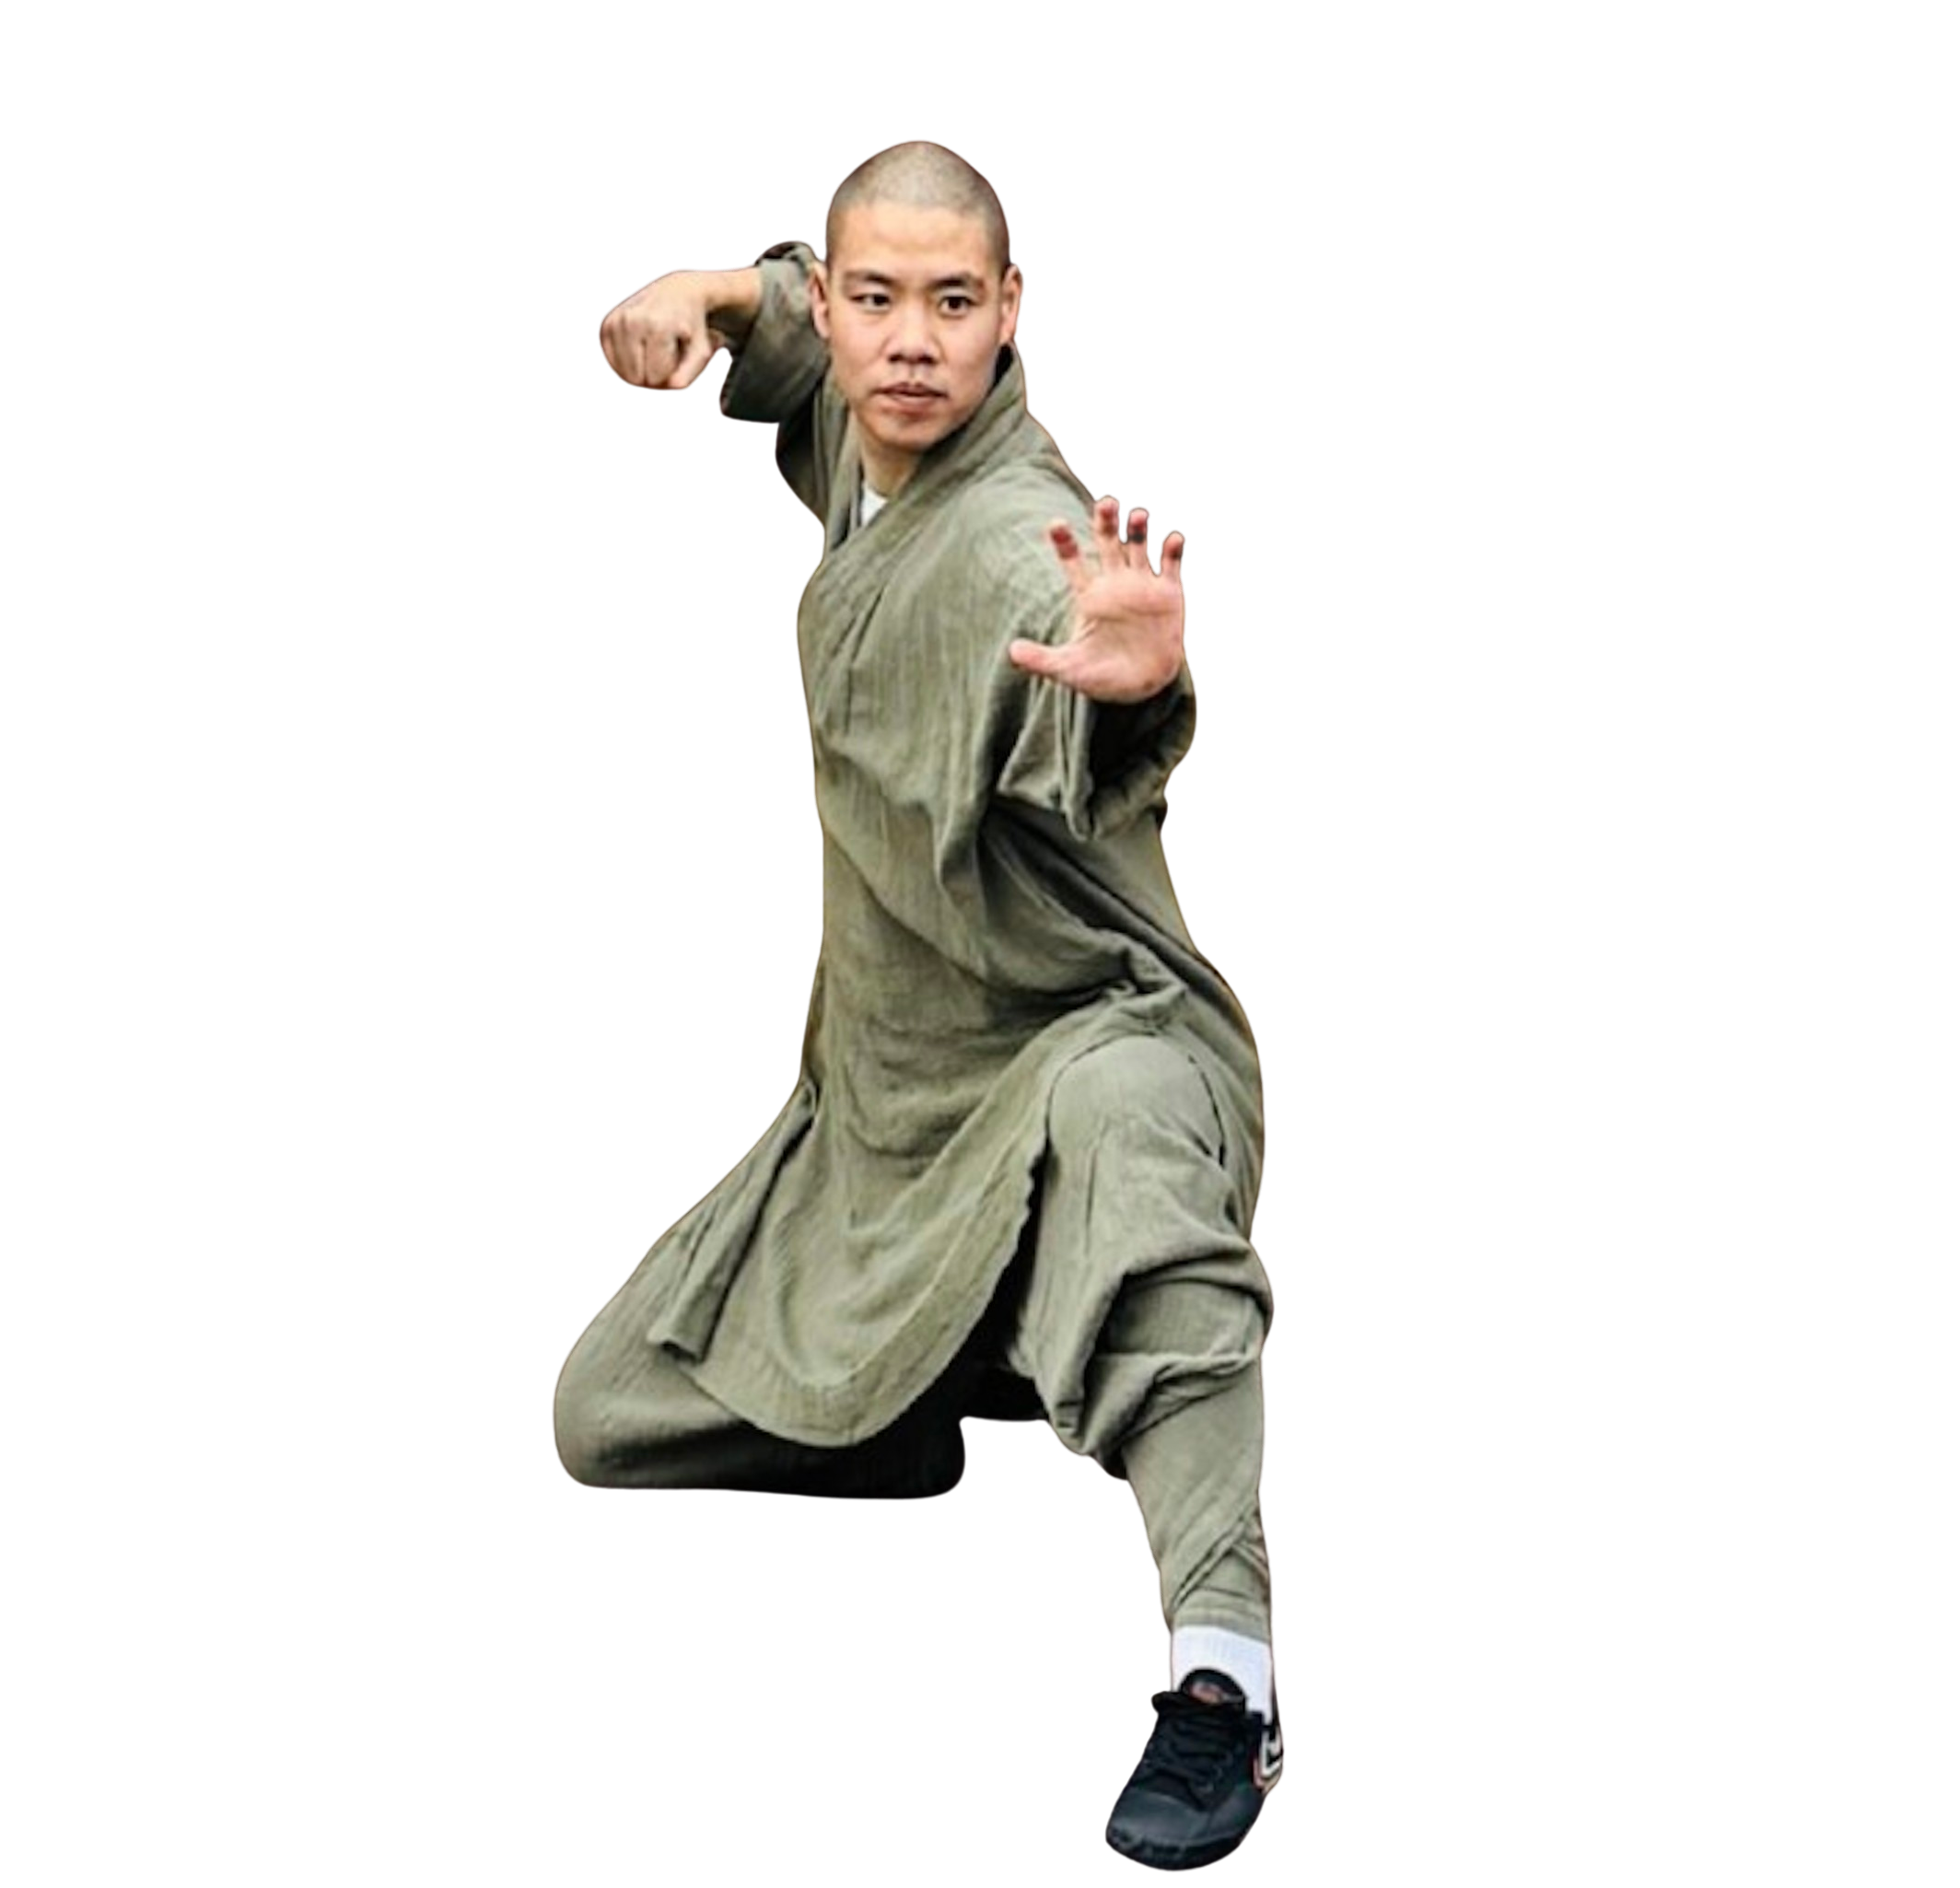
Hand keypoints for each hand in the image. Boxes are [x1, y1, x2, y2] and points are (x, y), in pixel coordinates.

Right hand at [598, 270, 721, 390]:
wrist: (677, 292)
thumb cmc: (692, 328)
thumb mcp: (700, 350)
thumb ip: (690, 372)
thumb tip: (674, 386)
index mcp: (656, 326)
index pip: (654, 379)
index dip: (667, 375)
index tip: (678, 354)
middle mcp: (632, 320)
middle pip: (634, 377)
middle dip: (651, 374)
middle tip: (665, 351)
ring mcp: (616, 321)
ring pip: (621, 372)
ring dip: (638, 369)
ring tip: (653, 347)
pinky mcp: (606, 324)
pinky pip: (611, 363)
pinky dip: (625, 363)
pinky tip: (639, 347)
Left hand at [1007, 495, 1187, 703]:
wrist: (1142, 689)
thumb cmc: (1102, 678)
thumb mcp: (1069, 669)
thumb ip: (1041, 659)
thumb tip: (1012, 652)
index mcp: (1089, 595)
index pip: (1073, 561)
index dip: (1064, 541)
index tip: (1055, 524)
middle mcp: (1115, 583)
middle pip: (1107, 542)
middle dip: (1106, 521)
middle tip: (1106, 503)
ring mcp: (1143, 586)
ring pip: (1139, 546)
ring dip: (1139, 528)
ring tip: (1139, 515)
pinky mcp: (1169, 594)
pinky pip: (1171, 565)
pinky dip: (1173, 549)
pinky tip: (1174, 540)